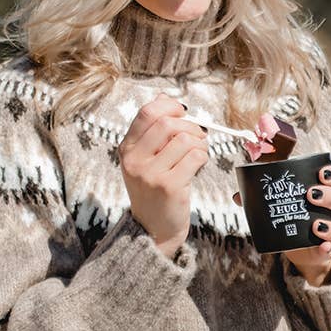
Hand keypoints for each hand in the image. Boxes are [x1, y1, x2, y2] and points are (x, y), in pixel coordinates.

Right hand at [119, 94, 208, 259]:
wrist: (153, 230)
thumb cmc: (154, 191)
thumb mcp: (145, 160)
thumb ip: (153, 132)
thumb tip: (167, 100)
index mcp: (127, 149)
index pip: (148, 112)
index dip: (170, 106)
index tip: (183, 113)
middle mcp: (134, 160)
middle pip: (169, 123)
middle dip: (190, 126)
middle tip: (197, 137)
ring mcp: (150, 174)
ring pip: (185, 139)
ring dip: (200, 143)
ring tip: (197, 154)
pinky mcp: (169, 186)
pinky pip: (195, 157)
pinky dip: (203, 157)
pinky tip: (198, 166)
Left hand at [232, 161, 330, 286]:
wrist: (295, 244)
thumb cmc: (292, 213)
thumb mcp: (280, 201)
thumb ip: (261, 195)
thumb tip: (238, 195)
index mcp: (330, 190)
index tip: (321, 173)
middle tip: (311, 195)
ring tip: (315, 226)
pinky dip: (328, 248)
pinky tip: (320, 246)